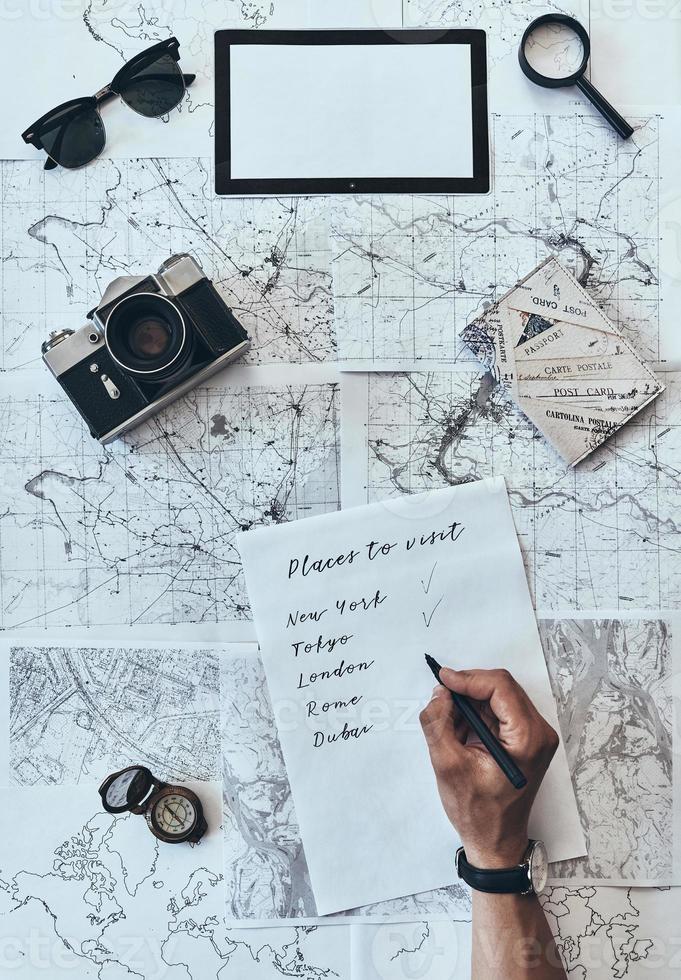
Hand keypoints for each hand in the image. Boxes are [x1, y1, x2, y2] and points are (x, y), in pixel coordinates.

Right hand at [419, 667, 559, 868]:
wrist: (496, 842)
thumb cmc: (479, 813)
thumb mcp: (448, 765)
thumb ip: (438, 723)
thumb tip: (439, 694)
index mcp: (528, 739)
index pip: (500, 687)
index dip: (468, 679)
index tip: (443, 680)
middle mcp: (539, 733)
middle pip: (501, 688)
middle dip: (468, 689)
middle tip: (441, 698)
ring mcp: (535, 736)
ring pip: (499, 697)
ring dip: (471, 702)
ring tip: (449, 723)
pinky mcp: (526, 740)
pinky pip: (500, 711)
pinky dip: (478, 713)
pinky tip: (461, 730)